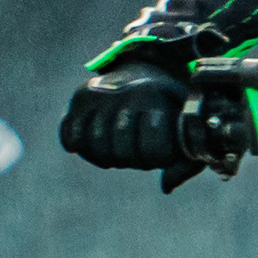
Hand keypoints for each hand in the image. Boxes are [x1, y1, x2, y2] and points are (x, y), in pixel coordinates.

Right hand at [58, 55, 196, 172]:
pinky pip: (70, 137)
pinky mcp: (79, 99)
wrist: (149, 71)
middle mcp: (124, 92)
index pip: (153, 151)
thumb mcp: (187, 129)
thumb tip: (166, 187)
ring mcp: (99, 94)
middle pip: (121, 153)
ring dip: (108, 155)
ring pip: (95, 146)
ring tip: (120, 143)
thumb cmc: (170, 109)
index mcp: (154, 97)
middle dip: (131, 159)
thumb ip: (186, 162)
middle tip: (138, 148)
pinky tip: (96, 144)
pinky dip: (81, 147)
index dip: (156, 158)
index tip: (161, 148)